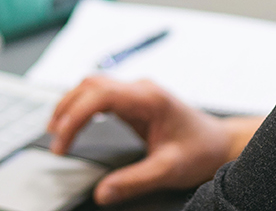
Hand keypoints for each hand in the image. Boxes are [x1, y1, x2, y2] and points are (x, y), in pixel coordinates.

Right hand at [47, 77, 257, 204]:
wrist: (221, 143)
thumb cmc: (201, 151)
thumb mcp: (168, 170)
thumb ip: (134, 181)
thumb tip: (103, 192)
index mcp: (149, 99)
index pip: (99, 95)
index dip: (74, 117)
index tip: (62, 142)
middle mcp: (142, 89)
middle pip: (90, 84)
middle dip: (66, 108)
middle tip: (54, 140)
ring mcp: (139, 92)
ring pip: (93, 85)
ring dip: (72, 104)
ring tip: (56, 131)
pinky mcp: (136, 100)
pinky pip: (102, 94)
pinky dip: (83, 106)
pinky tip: (75, 123)